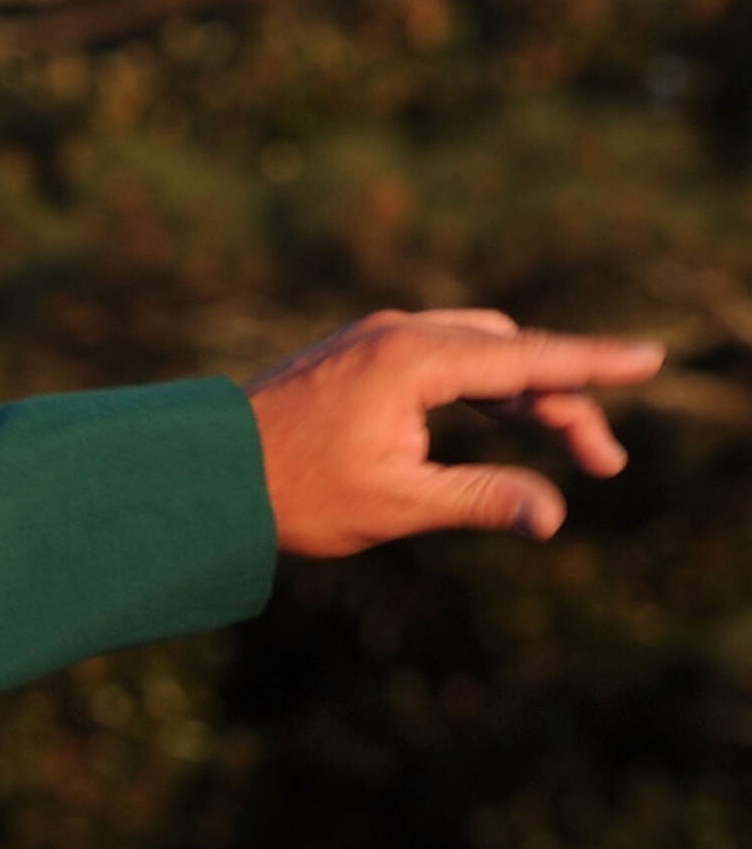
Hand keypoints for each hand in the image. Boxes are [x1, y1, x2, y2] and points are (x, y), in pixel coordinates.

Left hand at [247, 309, 664, 556]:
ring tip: (569, 443)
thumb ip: (480, 502)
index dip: (594, 365)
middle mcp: (398, 333)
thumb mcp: (393, 505)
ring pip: (479, 353)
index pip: (528, 359)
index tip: (652, 360)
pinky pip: (443, 358)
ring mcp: (375, 338)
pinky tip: (504, 416)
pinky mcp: (359, 353)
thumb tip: (553, 515)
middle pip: (511, 354)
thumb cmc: (288, 494)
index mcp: (412, 361)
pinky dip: (482, 386)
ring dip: (526, 392)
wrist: (195, 476)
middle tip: (603, 461)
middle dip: (564, 399)